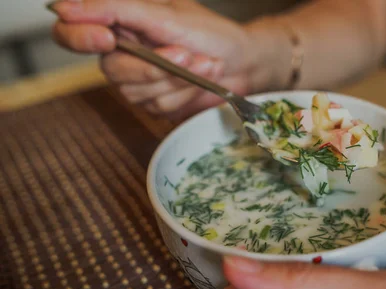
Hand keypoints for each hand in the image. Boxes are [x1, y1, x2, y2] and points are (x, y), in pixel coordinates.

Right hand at [49, 0, 286, 120]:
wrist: (243, 62)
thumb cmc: (209, 32)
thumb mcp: (164, 14)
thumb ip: (115, 9)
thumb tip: (65, 8)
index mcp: (117, 25)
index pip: (70, 33)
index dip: (79, 37)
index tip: (105, 38)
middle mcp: (121, 56)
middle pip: (113, 71)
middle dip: (156, 64)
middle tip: (186, 50)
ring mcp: (138, 84)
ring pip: (139, 92)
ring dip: (178, 78)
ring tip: (204, 63)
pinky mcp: (156, 105)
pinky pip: (159, 106)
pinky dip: (185, 92)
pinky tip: (202, 79)